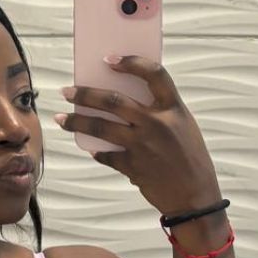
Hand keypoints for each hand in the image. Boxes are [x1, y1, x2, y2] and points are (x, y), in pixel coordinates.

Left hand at [55, 54, 221, 218]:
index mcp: (173, 109)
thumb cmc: (191, 159)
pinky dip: (97, 151)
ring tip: (61, 118)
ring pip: (100, 126)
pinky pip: (106, 154)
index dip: (132, 62)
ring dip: (76, 121)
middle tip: (67, 91)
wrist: (195, 197)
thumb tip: (124, 101)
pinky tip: (91, 148)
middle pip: (113, 100)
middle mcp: (156, 123)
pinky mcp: (133, 166)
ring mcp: (142, 145)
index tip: (110, 59)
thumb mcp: (183, 127)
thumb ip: (160, 112)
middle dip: (85, 94)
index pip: (153, 74)